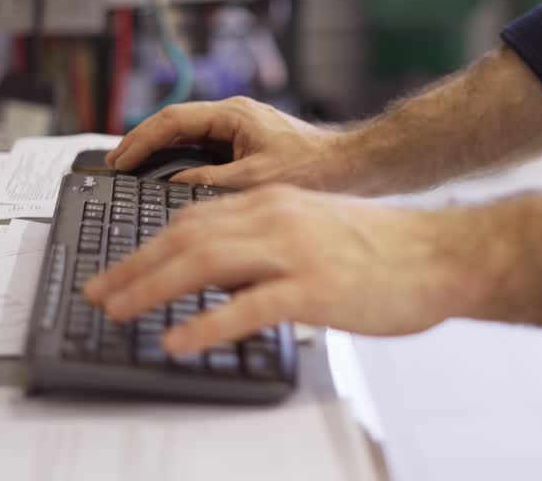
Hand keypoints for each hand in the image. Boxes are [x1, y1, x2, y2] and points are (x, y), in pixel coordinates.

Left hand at [82, 185, 481, 353]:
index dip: (146, 246)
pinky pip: (247, 307)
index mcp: (274, 202)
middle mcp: (276, 218)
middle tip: (99, 293)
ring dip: (152, 288)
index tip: (117, 269)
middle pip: (186, 237)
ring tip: (119, 311)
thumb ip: (268, 243)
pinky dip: (206, 323)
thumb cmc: (387, 248)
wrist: (442, 254)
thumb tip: (223, 275)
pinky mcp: (315, 288)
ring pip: (204, 262)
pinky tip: (179, 339)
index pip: (192, 219)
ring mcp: (294, 251)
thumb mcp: (316, 229)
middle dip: (134, 267)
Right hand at [106, 97, 355, 190]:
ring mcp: (240, 130)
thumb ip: (210, 183)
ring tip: (134, 174)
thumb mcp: (256, 180)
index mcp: (234, 114)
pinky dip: (182, 164)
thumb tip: (172, 187)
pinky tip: (169, 182)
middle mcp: (234, 116)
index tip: (118, 161)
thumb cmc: (316, 168)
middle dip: (143, 145)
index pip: (173, 120)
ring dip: (161, 155)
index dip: (140, 141)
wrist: (354, 168)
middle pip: (175, 126)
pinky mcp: (247, 146)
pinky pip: (205, 151)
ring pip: (188, 138)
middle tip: (115, 166)